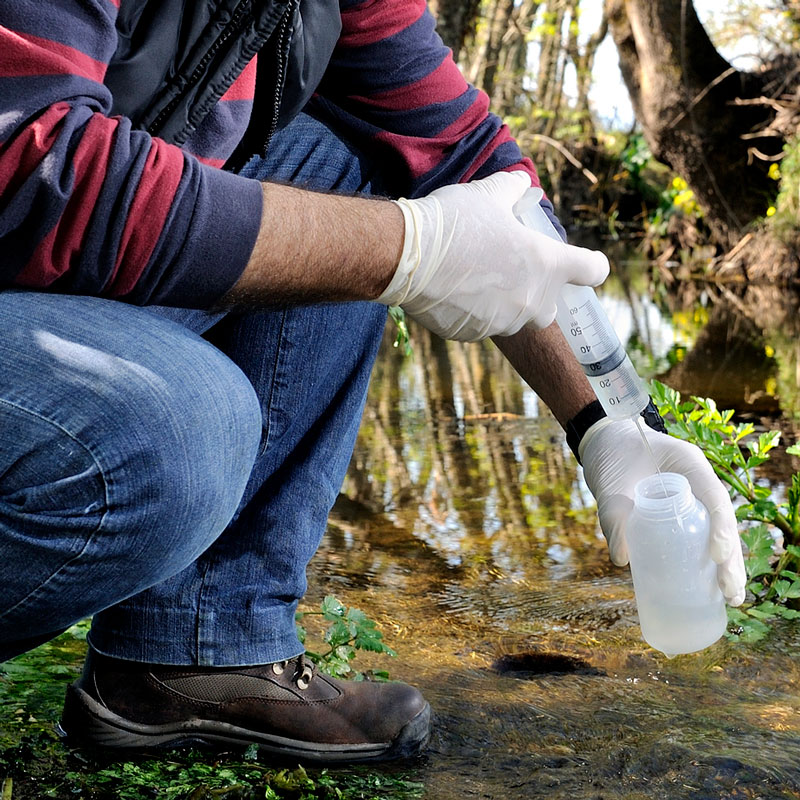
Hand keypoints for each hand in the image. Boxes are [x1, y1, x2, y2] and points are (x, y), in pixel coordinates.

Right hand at [376, 172, 608, 340]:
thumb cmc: (454, 222)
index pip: (593, 270)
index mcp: (546, 265)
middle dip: (538, 293)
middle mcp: (531, 301)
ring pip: (514, 317)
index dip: (592, 265)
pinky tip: (454, 290)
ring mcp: (502, 322)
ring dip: (504, 302)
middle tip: (512, 270)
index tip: (584, 262)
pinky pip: (483, 324)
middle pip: (551, 307)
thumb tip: (521, 185)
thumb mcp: (488, 193)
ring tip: (474, 275)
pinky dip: (475, 311)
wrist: (407, 257)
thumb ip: (513, 189)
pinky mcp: (473, 334)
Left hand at [579, 417, 745, 605]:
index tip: (717, 556)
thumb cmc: (609, 455)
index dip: (722, 527)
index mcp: (689, 464)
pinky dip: (705, 560)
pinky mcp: (679, 512)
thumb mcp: (609, 484)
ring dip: (725, 565)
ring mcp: (691, 497)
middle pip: (723, 521)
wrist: (604, 443)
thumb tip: (621, 560)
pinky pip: (698, 536)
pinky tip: (709, 588)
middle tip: (731, 592)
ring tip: (731, 598)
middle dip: (731, 558)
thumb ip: (613, 516)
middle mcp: (697, 481)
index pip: (715, 497)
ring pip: (716, 532)